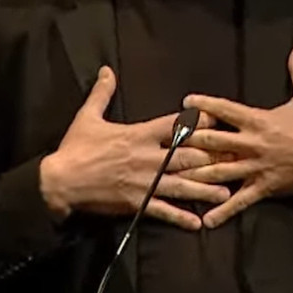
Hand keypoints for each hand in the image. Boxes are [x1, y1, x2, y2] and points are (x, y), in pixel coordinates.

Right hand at [40, 66, 229, 230]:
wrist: (59, 181)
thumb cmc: (74, 148)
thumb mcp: (88, 117)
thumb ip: (102, 93)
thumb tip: (107, 69)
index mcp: (137, 135)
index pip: (173, 126)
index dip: (197, 123)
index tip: (217, 121)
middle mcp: (145, 158)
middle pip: (185, 156)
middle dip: (210, 158)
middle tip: (233, 160)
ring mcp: (142, 183)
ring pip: (180, 185)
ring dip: (204, 189)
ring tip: (226, 192)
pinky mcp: (135, 203)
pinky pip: (162, 211)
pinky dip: (180, 217)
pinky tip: (197, 223)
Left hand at [178, 46, 292, 228]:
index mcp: (259, 121)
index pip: (226, 110)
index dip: (205, 105)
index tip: (186, 101)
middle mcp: (252, 144)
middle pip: (214, 143)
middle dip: (191, 142)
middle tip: (169, 142)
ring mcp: (255, 168)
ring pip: (220, 172)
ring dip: (197, 175)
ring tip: (174, 178)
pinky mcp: (263, 188)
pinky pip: (240, 201)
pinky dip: (223, 211)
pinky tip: (206, 220)